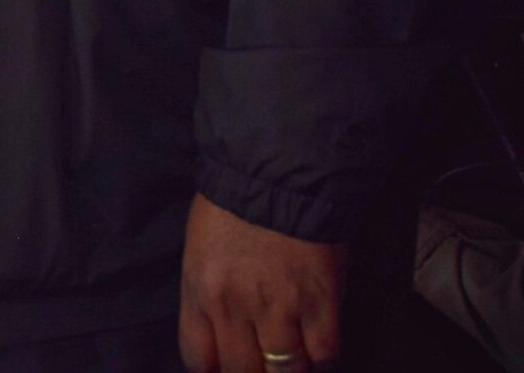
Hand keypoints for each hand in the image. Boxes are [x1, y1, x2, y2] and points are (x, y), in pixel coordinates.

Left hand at [179, 194, 346, 372]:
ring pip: (285, 372)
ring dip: (290, 370)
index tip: (228, 366)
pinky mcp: (321, 303)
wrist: (280, 170)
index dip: (215, 370)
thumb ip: (208, 294)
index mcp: (198, 291)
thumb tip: (222, 333)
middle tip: (264, 364)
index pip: (198, 359)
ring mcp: (279, 307)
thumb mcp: (201, 249)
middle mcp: (234, 307)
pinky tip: (319, 342)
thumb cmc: (234, 202)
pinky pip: (325, 354)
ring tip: (293, 357)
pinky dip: (324, 356)